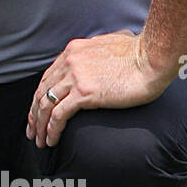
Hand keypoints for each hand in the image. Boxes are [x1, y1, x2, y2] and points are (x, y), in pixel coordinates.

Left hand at [26, 32, 173, 148]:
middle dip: (34, 115)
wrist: (153, 57)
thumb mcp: (110, 44)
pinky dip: (52, 130)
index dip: (40, 98)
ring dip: (40, 126)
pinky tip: (52, 140)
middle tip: (32, 132)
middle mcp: (69, 62)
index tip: (37, 113)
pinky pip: (58, 115)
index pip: (47, 78)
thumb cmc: (140, 53)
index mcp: (73, 51)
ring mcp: (75, 77)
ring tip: (41, 141)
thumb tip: (101, 56)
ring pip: (46, 105)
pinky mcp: (84, 93)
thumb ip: (98, 52)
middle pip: (42, 92)